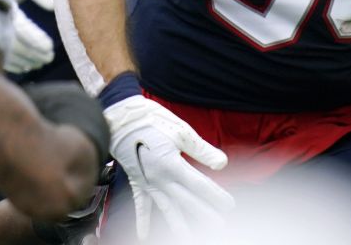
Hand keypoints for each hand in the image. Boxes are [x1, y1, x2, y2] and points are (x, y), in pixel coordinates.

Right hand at [0, 0, 55, 72]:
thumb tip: (52, 7)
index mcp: (2, 4)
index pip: (22, 29)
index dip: (36, 41)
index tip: (50, 48)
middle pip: (13, 45)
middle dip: (31, 54)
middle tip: (48, 58)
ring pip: (3, 51)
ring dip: (22, 60)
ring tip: (39, 62)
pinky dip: (10, 60)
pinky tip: (23, 64)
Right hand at [104, 95, 232, 238]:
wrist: (121, 118)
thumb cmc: (152, 120)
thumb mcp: (181, 131)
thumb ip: (202, 150)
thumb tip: (223, 164)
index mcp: (173, 164)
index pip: (200, 185)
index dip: (216, 196)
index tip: (229, 205)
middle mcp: (161, 178)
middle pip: (187, 201)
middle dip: (204, 214)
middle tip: (219, 227)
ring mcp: (148, 182)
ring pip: (167, 208)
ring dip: (178, 225)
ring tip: (188, 239)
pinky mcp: (138, 181)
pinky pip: (140, 204)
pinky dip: (142, 220)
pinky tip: (143, 235)